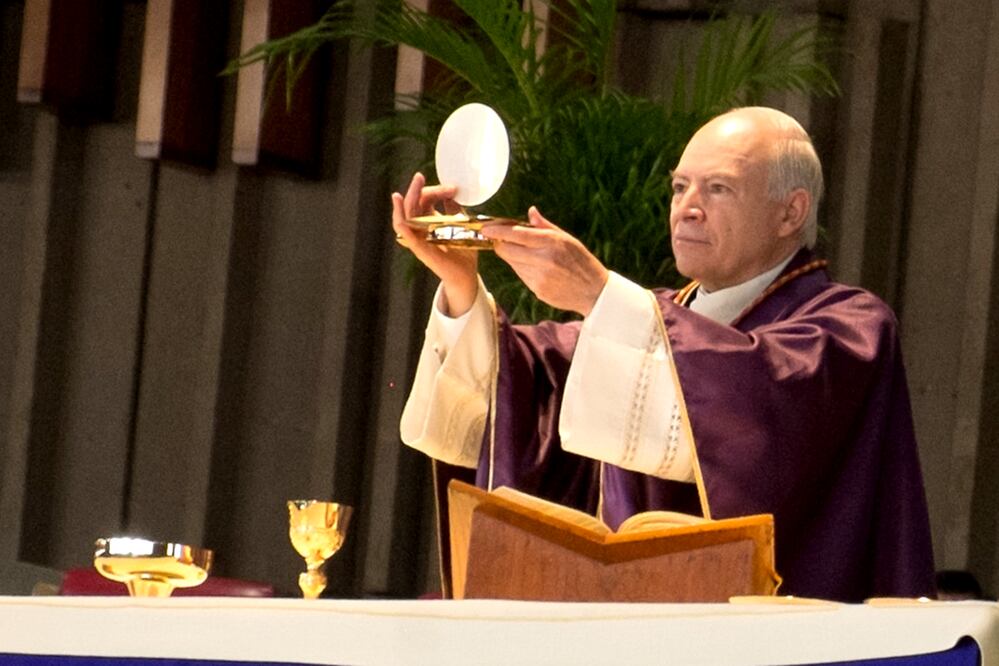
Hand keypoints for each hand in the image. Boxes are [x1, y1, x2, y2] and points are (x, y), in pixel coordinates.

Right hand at [391, 173, 478, 316]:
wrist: (467, 276)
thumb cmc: (463, 252)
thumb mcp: (461, 225)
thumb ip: (454, 210)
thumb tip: (452, 194)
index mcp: (427, 223)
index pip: (424, 201)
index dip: (435, 190)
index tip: (453, 189)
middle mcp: (420, 231)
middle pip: (412, 206)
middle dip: (415, 190)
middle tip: (419, 176)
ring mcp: (419, 241)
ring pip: (404, 220)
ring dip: (404, 204)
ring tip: (405, 190)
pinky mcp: (422, 252)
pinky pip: (408, 238)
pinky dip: (403, 227)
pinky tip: (402, 217)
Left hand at [483, 207, 608, 315]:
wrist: (593, 290)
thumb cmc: (580, 260)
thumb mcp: (566, 238)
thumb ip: (545, 226)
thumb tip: (530, 211)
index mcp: (550, 242)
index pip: (515, 234)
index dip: (497, 231)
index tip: (485, 229)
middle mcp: (543, 260)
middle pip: (506, 250)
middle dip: (500, 244)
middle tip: (501, 240)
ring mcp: (539, 277)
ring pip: (512, 264)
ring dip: (513, 257)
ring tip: (529, 255)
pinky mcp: (538, 290)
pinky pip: (522, 276)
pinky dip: (524, 270)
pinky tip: (538, 269)